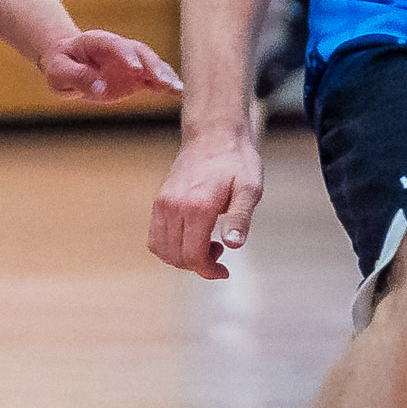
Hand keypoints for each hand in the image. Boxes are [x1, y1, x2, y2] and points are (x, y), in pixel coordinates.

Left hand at [39, 29, 181, 103]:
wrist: (67, 65)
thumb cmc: (60, 65)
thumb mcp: (59, 72)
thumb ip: (78, 77)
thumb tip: (99, 88)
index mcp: (98, 41)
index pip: (115, 45)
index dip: (126, 55)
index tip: (135, 68)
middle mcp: (119, 49)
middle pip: (140, 52)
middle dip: (152, 66)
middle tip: (162, 81)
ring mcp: (130, 62)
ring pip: (152, 65)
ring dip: (165, 76)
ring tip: (177, 90)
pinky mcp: (137, 77)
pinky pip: (154, 80)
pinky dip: (167, 86)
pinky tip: (180, 94)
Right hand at [151, 128, 263, 278]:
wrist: (213, 136)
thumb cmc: (236, 162)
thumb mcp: (250, 189)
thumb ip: (240, 218)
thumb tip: (233, 245)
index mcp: (197, 207)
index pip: (192, 255)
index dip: (207, 271)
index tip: (223, 271)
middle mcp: (173, 206)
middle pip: (175, 256)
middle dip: (197, 265)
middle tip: (219, 254)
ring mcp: (162, 203)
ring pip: (161, 248)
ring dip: (182, 257)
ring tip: (206, 245)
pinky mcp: (159, 201)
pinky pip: (156, 235)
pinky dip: (171, 246)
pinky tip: (192, 236)